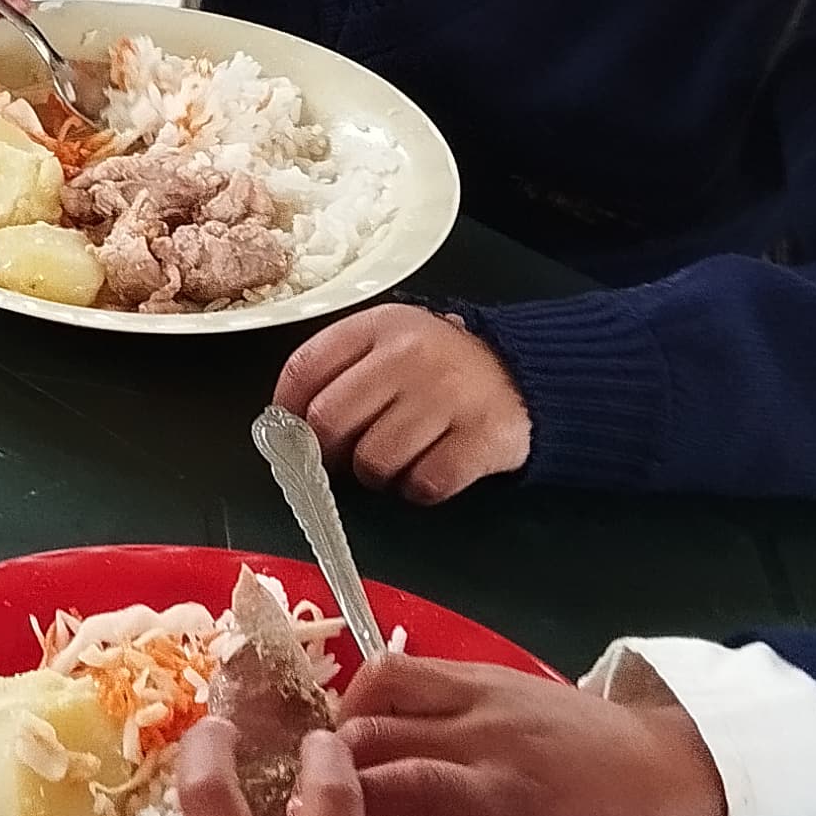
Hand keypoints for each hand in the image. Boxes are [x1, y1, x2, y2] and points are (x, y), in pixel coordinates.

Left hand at [272, 306, 531, 502]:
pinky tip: (431, 466)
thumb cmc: (443, 369)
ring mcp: (449, 396)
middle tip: (345, 456)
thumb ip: (342, 370)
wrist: (527, 375)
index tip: (290, 431)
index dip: (287, 410)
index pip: (305, 369)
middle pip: (330, 422)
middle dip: (328, 452)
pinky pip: (423, 484)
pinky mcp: (480, 437)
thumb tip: (289, 422)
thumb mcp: (391, 344)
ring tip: (398, 458)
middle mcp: (412, 355)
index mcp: (381, 326)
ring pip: (373, 461)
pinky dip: (419, 488)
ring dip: (378, 475)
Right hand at [333, 645, 724, 815]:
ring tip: (342, 753)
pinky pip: (421, 667)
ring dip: (351, 713)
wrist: (685, 778)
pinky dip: (385, 691)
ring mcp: (488, 693)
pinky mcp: (497, 672)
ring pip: (387, 679)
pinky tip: (387, 726)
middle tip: (313, 796)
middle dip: (329, 762)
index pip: (391, 784)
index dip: (337, 802)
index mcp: (493, 796)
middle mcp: (481, 734)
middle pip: (373, 728)